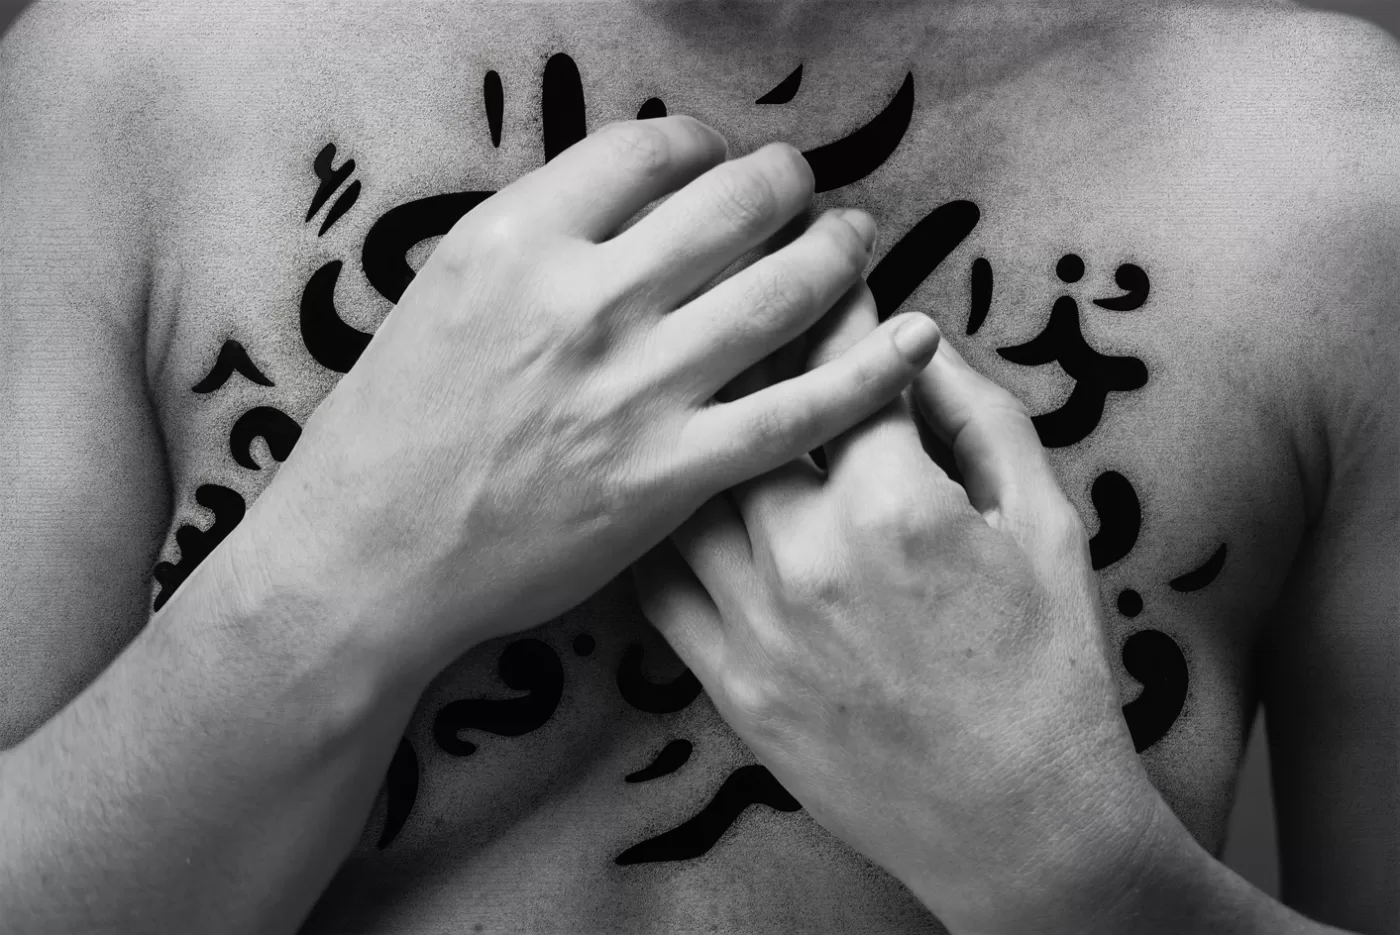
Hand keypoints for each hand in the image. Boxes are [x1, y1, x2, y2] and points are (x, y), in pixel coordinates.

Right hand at [218, 116, 939, 682]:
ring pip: (782, 292)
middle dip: (788, 184)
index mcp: (518, 240)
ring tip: (858, 240)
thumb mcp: (447, 292)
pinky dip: (868, 372)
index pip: (651, 150)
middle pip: (735, 204)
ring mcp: (634, 389)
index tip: (716, 165)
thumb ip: (544, 239)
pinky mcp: (670, 474)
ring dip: (839, 252)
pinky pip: (797, 412)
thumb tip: (639, 199)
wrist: (372, 554)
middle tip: (805, 191)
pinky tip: (911, 341)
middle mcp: (584, 301)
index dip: (703, 147)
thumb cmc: (397, 425)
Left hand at [634, 288, 1172, 934]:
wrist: (1017, 825)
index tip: (823, 253)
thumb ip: (981, 421)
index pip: (842, 365)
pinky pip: (656, 583)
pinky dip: (656, 526)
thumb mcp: (1046, 526)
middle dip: (747, 336)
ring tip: (687, 382)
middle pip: (745, 410)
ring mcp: (754, 624)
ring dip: (688, 424)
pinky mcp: (728, 682)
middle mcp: (805, 555)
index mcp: (894, 506)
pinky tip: (658, 490)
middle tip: (739, 292)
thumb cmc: (1050, 673)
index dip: (833, 295)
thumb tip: (922, 347)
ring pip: (683, 487)